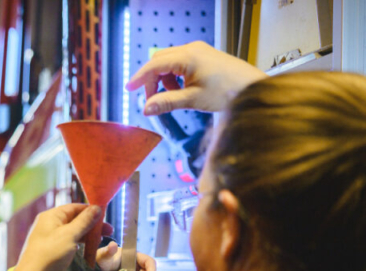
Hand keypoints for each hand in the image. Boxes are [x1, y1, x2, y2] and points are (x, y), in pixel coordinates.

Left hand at [10, 204, 102, 270]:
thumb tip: (96, 208)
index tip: (105, 215)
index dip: (90, 210)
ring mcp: (50, 237)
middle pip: (74, 219)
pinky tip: (89, 246)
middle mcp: (49, 224)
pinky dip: (79, 242)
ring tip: (101, 239)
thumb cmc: (50, 253)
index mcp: (51, 216)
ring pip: (72, 231)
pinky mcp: (52, 249)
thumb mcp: (70, 235)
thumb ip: (84, 221)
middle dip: (91, 224)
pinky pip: (68, 241)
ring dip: (87, 234)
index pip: (74, 207)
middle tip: (108, 230)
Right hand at [126, 41, 265, 115]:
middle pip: (159, 60)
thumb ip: (167, 103)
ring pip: (168, 60)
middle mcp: (192, 49)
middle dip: (152, 79)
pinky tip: (181, 89)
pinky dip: (174, 75)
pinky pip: (179, 62)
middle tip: (151, 98)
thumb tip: (145, 108)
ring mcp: (198, 50)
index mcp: (188, 57)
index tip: (129, 89)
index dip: (140, 78)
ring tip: (171, 95)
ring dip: (163, 78)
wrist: (252, 87)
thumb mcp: (193, 99)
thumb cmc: (227, 91)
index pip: (155, 65)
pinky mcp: (203, 55)